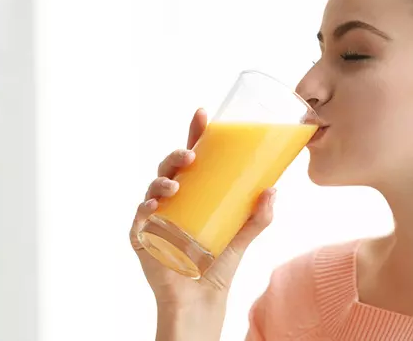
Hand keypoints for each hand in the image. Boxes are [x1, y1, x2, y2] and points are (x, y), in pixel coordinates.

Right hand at [130, 109, 275, 307]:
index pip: (193, 156)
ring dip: (162, 181)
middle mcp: (174, 199)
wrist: (202, 298)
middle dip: (177, 155)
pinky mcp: (143, 237)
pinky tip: (154, 207)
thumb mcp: (243, 234)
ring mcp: (157, 216)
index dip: (195, 134)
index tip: (203, 114)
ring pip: (153, 188)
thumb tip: (273, 189)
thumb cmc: (220, 262)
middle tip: (191, 156)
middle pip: (170, 167)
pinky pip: (139, 219)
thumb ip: (260, 215)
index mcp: (196, 191)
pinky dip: (145, 210)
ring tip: (175, 186)